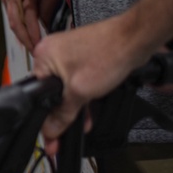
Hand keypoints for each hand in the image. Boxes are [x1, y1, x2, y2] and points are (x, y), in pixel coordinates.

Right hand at [0, 0, 62, 49]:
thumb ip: (49, 7)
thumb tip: (48, 29)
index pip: (29, 15)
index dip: (33, 32)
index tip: (40, 45)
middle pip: (16, 23)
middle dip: (26, 39)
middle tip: (36, 53)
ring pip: (12, 22)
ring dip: (22, 37)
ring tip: (33, 48)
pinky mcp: (6, 1)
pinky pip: (12, 19)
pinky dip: (20, 30)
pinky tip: (27, 39)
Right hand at [31, 18, 139, 154]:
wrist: (134, 39)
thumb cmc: (109, 53)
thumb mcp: (80, 92)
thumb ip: (63, 115)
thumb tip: (50, 129)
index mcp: (42, 56)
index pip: (37, 93)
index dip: (45, 115)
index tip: (52, 133)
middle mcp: (51, 51)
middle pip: (50, 91)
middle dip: (62, 112)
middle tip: (67, 131)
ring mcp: (66, 52)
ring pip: (64, 86)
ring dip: (75, 103)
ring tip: (85, 117)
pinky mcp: (80, 54)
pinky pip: (75, 78)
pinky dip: (81, 91)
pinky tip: (90, 103)